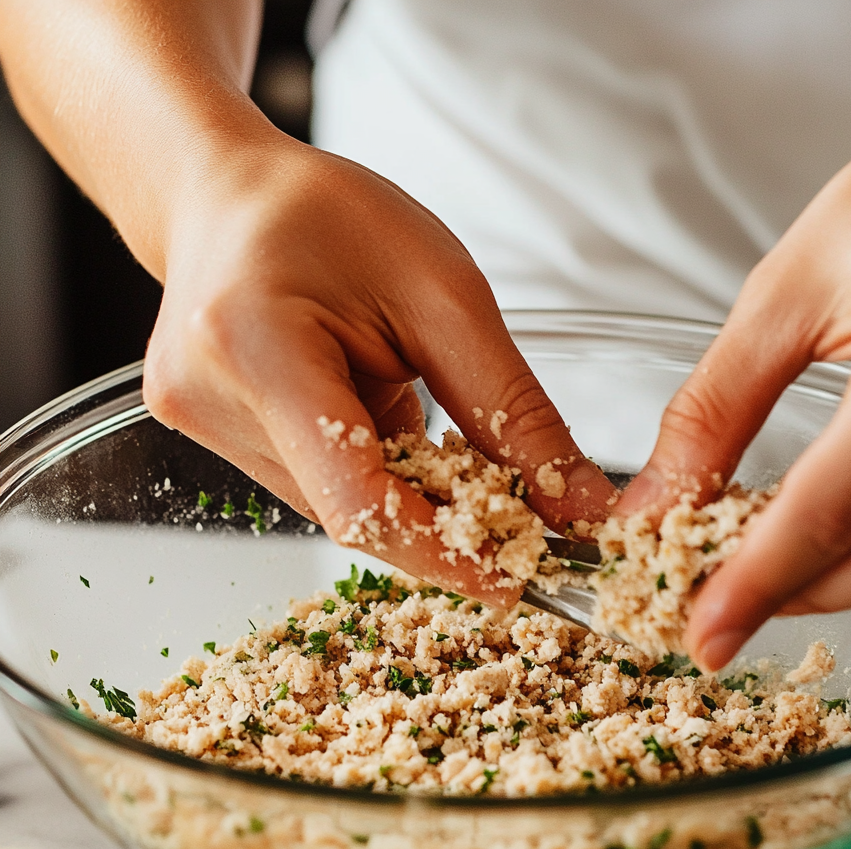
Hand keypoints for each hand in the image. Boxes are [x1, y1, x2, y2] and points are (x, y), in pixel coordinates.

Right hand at [144, 134, 615, 599]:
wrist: (228, 193)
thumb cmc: (329, 216)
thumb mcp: (444, 294)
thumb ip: (510, 409)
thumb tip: (572, 502)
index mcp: (258, 346)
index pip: (359, 501)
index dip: (443, 552)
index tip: (512, 576)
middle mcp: (209, 400)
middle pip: (349, 511)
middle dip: (438, 522)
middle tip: (508, 512)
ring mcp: (202, 425)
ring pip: (334, 506)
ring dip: (403, 492)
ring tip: (424, 417)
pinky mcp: (210, 436)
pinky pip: (313, 484)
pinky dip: (368, 471)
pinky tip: (380, 416)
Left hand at [617, 57, 850, 669]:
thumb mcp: (792, 288)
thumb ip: (718, 405)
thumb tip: (659, 499)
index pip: (828, 512)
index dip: (755, 586)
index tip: (702, 635)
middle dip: (799, 597)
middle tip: (727, 599)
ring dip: (846, 582)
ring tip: (772, 569)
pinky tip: (845, 534)